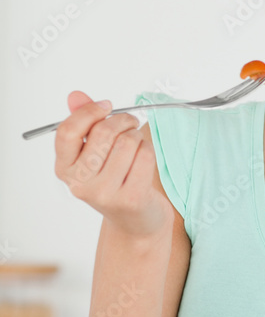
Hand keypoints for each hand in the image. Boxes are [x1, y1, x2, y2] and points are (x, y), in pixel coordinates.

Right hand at [54, 90, 173, 237]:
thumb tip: (75, 96)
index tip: (106, 106)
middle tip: (131, 122)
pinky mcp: (130, 198)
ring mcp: (104, 193)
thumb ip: (84, 124)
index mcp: (64, 169)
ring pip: (127, 142)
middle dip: (122, 120)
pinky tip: (144, 159)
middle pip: (102, 132)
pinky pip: (145, 156)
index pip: (67, 132)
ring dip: (137, 135)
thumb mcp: (94, 153)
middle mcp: (79, 184)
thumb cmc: (115, 180)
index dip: (89, 112)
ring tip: (137, 144)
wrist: (135, 220)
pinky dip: (148, 150)